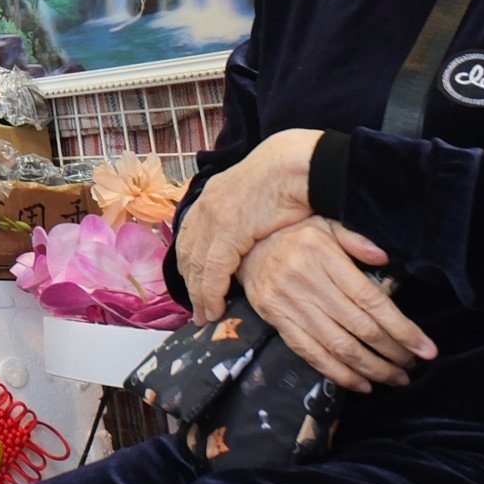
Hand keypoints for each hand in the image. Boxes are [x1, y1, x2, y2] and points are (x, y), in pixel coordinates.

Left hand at [175, 127, 318, 319]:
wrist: (296, 166)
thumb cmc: (287, 180)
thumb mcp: (253, 196)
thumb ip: (241, 217)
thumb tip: (244, 239)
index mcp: (209, 197)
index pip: (189, 238)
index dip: (189, 265)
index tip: (192, 285)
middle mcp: (204, 208)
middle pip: (187, 255)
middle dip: (190, 285)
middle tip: (196, 310)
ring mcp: (213, 220)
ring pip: (196, 267)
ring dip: (199, 296)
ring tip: (205, 317)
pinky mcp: (227, 233)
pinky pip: (212, 272)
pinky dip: (211, 294)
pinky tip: (214, 309)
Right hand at [234, 217, 435, 392]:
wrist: (245, 248)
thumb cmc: (293, 236)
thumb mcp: (324, 224)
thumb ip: (355, 239)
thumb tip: (384, 257)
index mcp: (324, 256)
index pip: (372, 300)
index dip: (402, 328)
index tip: (426, 349)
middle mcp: (308, 282)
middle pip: (360, 327)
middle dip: (393, 352)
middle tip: (414, 366)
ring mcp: (290, 304)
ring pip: (339, 346)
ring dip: (372, 369)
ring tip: (396, 378)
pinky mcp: (277, 322)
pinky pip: (312, 354)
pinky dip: (339, 374)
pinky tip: (362, 384)